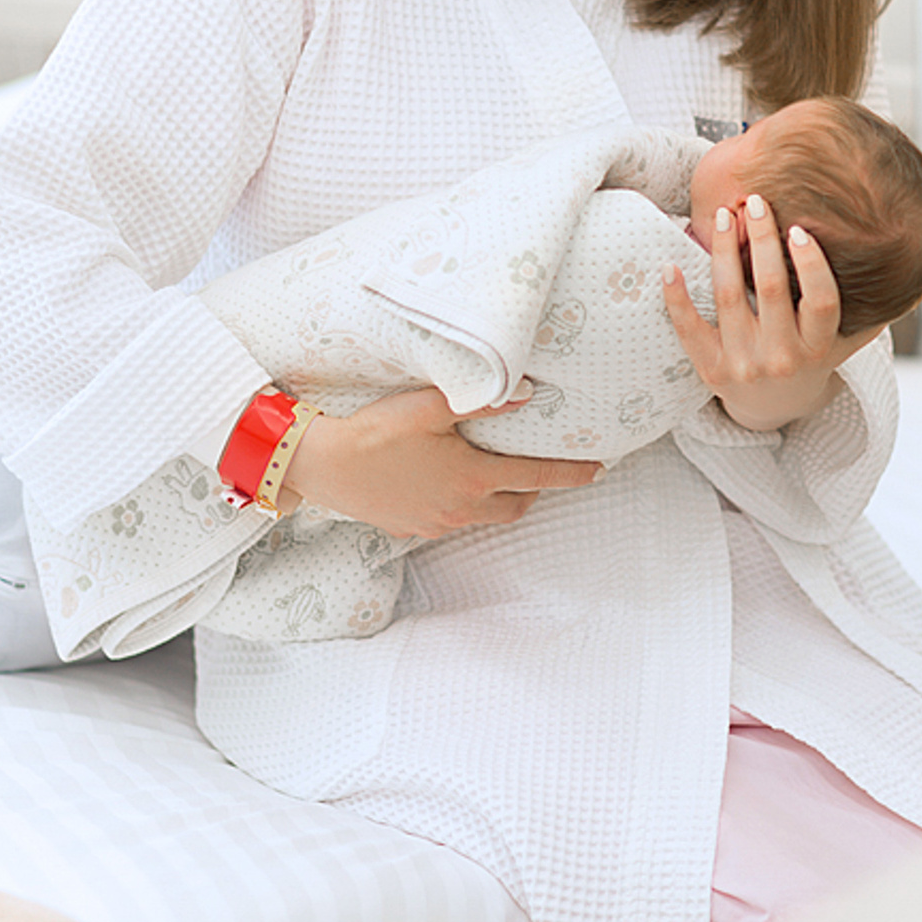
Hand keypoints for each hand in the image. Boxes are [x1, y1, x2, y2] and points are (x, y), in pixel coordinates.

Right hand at [279, 388, 601, 538]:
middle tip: (537, 469)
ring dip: (496, 500)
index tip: (598, 470)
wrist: (323, 466)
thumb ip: (480, 401)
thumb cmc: (376, 432)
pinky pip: (447, 522)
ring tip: (491, 476)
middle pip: (515, 507)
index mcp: (472, 479)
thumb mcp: (429, 407)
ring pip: (482, 518)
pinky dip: (458, 506)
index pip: (537, 477)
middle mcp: (460, 509)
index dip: (571, 474)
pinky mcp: (409, 528)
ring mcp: (434, 524)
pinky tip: (441, 485)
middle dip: (533, 490)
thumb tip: (526, 392)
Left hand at [663, 193, 879, 431]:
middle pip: (771, 291)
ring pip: (729, 298)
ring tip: (721, 216)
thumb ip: (888, 304)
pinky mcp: (709, 369)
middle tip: (755, 202)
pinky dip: (676, 297)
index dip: (812, 266)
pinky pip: (688, 329)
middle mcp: (783, 357)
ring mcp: (744, 365)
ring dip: (722, 252)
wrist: (771, 410)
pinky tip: (669, 265)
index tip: (800, 229)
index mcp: (819, 347)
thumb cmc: (814, 358)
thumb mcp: (853, 339)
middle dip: (761, 240)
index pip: (822, 302)